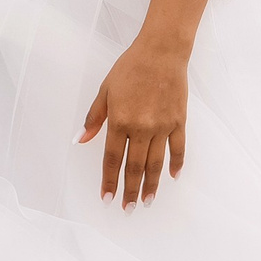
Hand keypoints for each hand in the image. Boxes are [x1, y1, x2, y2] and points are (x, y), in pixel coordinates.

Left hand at [80, 31, 189, 206]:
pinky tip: (172, 177)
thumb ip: (94, 118)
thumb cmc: (130, 67)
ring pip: (156, 164)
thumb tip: (81, 140)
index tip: (107, 198)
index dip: (109, 180)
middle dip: (130, 191)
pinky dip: (176, 164)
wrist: (162, 51)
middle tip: (128, 209)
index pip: (112, 159)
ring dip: (151, 185)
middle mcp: (141, 127)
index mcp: (119, 120)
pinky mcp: (179, 121)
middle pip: (135, 167)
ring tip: (147, 202)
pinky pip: (178, 148)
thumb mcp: (105, 90)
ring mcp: (162, 126)